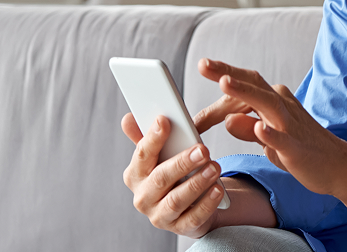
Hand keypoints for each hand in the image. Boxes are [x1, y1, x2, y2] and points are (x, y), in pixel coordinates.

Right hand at [121, 114, 224, 238]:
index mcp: (135, 175)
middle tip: (203, 149)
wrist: (187, 206)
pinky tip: (218, 190)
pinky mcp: (180, 228)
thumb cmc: (172, 174)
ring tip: (215, 167)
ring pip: (176, 200)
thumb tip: (128, 118)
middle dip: (182, 163)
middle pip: (161, 179)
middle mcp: (143, 197)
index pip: (142, 155)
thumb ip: (147, 137)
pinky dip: (206, 204)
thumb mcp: (161, 156)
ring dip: (197, 183)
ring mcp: (160, 216)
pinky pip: (193, 218)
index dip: (152, 138)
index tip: (165, 120)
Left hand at [196, 58, 346, 196]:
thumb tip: (227, 119)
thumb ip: (248, 128)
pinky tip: (258, 128)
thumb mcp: (268, 139)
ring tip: (224, 83)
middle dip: (228, 73)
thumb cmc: (302, 150)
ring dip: (245, 92)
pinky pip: (282, 139)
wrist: (339, 166)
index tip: (201, 70)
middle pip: (254, 85)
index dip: (221, 83)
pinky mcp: (297, 148)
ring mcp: (291, 125)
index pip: (244, 87)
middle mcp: (283, 106)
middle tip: (203, 64)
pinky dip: (270, 133)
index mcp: (275, 101)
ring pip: (267, 103)